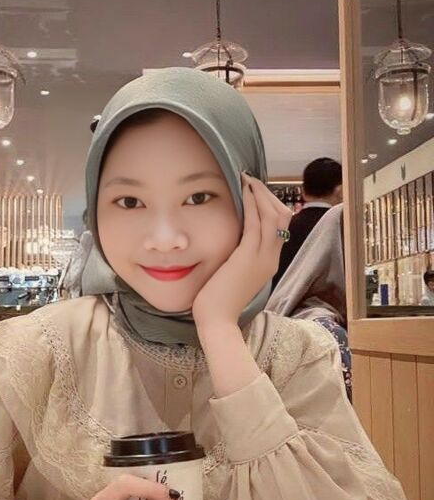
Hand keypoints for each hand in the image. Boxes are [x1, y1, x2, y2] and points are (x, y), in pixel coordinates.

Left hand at [192, 174, 291, 327]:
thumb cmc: (219, 299)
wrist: (217, 319)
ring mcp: (263, 258)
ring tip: (247, 179)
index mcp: (269, 262)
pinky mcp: (248, 257)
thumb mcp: (234, 273)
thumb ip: (239, 256)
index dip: (270, 205)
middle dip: (267, 195)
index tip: (255, 191)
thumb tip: (232, 239)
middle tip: (251, 180)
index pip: (280, 226)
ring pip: (273, 216)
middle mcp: (271, 258)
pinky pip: (256, 224)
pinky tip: (243, 192)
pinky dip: (252, 204)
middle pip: (282, 217)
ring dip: (260, 194)